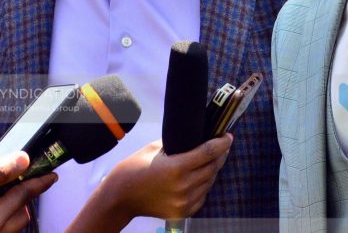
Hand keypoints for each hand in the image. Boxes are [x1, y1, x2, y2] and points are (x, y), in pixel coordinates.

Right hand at [65, 135, 232, 232]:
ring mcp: (183, 202)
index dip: (222, 143)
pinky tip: (200, 176)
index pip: (209, 152)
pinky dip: (204, 185)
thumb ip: (177, 142)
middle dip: (220, 155)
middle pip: (213, 167)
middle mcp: (183, 186)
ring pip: (209, 182)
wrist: (119, 198)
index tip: (228, 136)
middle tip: (222, 145)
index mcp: (177, 167)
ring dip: (213, 170)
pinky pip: (202, 196)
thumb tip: (196, 133)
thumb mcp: (155, 148)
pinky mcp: (182, 213)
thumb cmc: (135, 168)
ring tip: (211, 159)